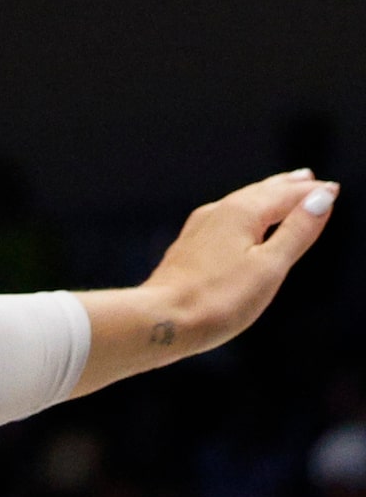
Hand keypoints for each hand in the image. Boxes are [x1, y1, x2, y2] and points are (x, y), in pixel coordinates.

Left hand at [76, 170, 337, 392]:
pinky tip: (241, 223)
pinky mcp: (189, 246)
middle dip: (286, 185)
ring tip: (280, 192)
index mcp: (241, 212)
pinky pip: (224, 218)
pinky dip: (244, 213)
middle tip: (307, 177)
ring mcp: (199, 228)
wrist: (162, 319)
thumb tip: (321, 198)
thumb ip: (297, 231)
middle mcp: (217, 213)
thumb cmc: (219, 299)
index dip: (312, 192)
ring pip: (240, 203)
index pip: (285, 195)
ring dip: (265, 196)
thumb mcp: (271, 265)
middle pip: (260, 192)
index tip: (333, 188)